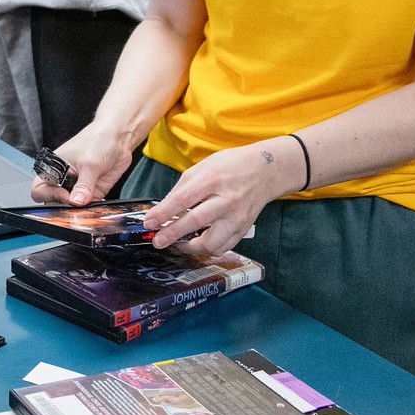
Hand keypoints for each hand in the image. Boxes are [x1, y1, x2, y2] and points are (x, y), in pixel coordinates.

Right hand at [33, 120, 131, 205]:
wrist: (119, 139)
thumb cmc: (98, 139)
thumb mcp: (89, 163)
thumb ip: (83, 186)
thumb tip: (76, 202)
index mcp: (54, 168)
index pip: (40, 189)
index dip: (50, 195)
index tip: (66, 196)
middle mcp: (64, 179)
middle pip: (53, 201)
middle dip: (63, 205)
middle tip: (75, 204)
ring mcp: (78, 187)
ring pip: (71, 206)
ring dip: (78, 209)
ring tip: (86, 206)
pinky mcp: (92, 192)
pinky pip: (88, 206)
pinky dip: (91, 209)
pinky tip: (95, 206)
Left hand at [145, 141, 300, 255]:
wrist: (265, 171)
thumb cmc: (231, 166)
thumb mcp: (203, 166)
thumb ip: (183, 187)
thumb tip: (165, 208)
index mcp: (213, 180)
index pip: (183, 199)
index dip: (163, 213)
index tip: (149, 222)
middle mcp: (227, 200)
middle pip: (196, 222)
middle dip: (172, 234)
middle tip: (158, 241)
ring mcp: (237, 217)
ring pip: (212, 243)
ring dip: (191, 247)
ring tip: (179, 243)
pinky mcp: (243, 229)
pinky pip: (223, 248)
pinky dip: (208, 249)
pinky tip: (198, 242)